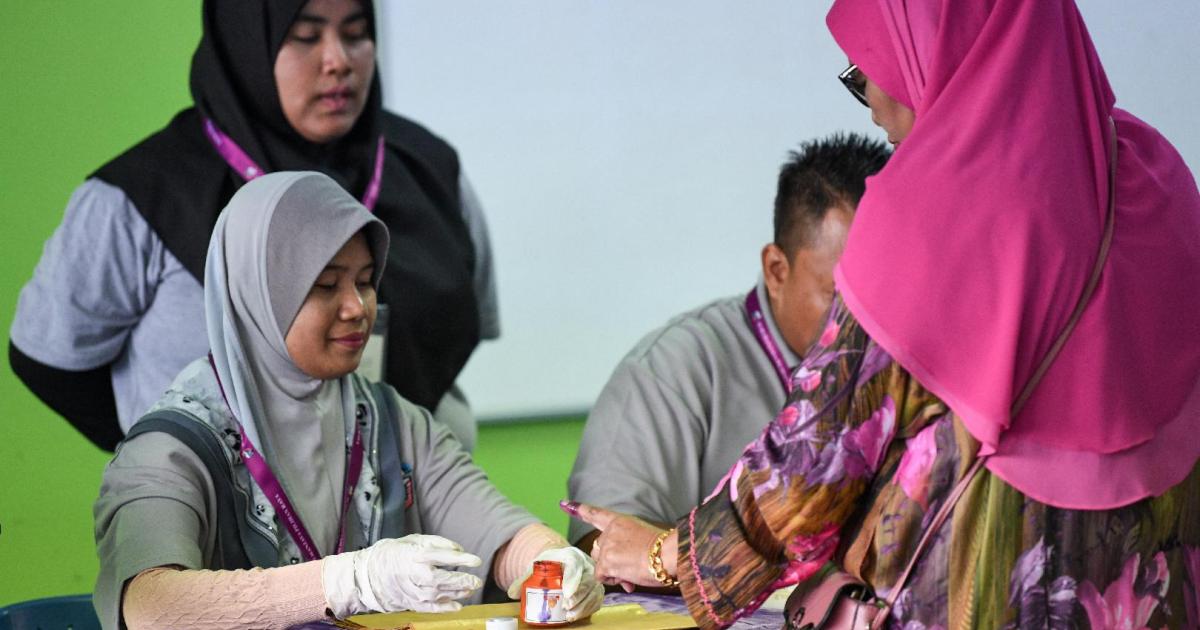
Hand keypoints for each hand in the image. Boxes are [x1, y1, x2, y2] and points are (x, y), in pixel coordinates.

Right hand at [322, 534, 482, 616]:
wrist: (368, 573)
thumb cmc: (393, 552)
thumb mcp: (414, 540)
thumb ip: (438, 543)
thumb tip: (459, 550)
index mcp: (416, 555)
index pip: (444, 557)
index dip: (462, 559)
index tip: (476, 560)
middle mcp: (415, 574)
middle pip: (444, 579)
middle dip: (463, 580)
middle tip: (477, 580)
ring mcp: (412, 591)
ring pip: (440, 594)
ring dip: (458, 593)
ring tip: (470, 589)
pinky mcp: (410, 603)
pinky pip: (430, 608)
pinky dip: (445, 608)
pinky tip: (458, 606)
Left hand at [507, 546, 604, 620]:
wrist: (563, 562)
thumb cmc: (550, 564)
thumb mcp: (536, 567)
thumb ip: (524, 579)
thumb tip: (511, 593)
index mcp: (571, 555)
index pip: (575, 564)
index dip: (573, 579)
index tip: (566, 593)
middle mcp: (586, 564)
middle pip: (587, 579)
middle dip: (578, 595)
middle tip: (566, 607)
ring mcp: (594, 577)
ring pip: (594, 591)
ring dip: (583, 605)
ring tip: (569, 615)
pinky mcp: (597, 588)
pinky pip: (597, 599)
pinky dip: (588, 609)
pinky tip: (576, 616)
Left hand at [561, 500, 676, 589]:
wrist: (668, 554)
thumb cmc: (663, 550)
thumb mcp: (642, 539)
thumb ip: (626, 549)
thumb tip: (621, 574)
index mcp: (620, 522)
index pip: (596, 514)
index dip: (580, 509)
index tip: (565, 504)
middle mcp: (610, 532)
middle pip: (598, 549)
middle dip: (610, 561)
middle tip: (629, 569)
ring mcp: (607, 546)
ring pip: (600, 564)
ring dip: (613, 572)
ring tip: (631, 573)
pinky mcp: (606, 561)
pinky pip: (602, 576)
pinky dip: (613, 580)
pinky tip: (628, 578)